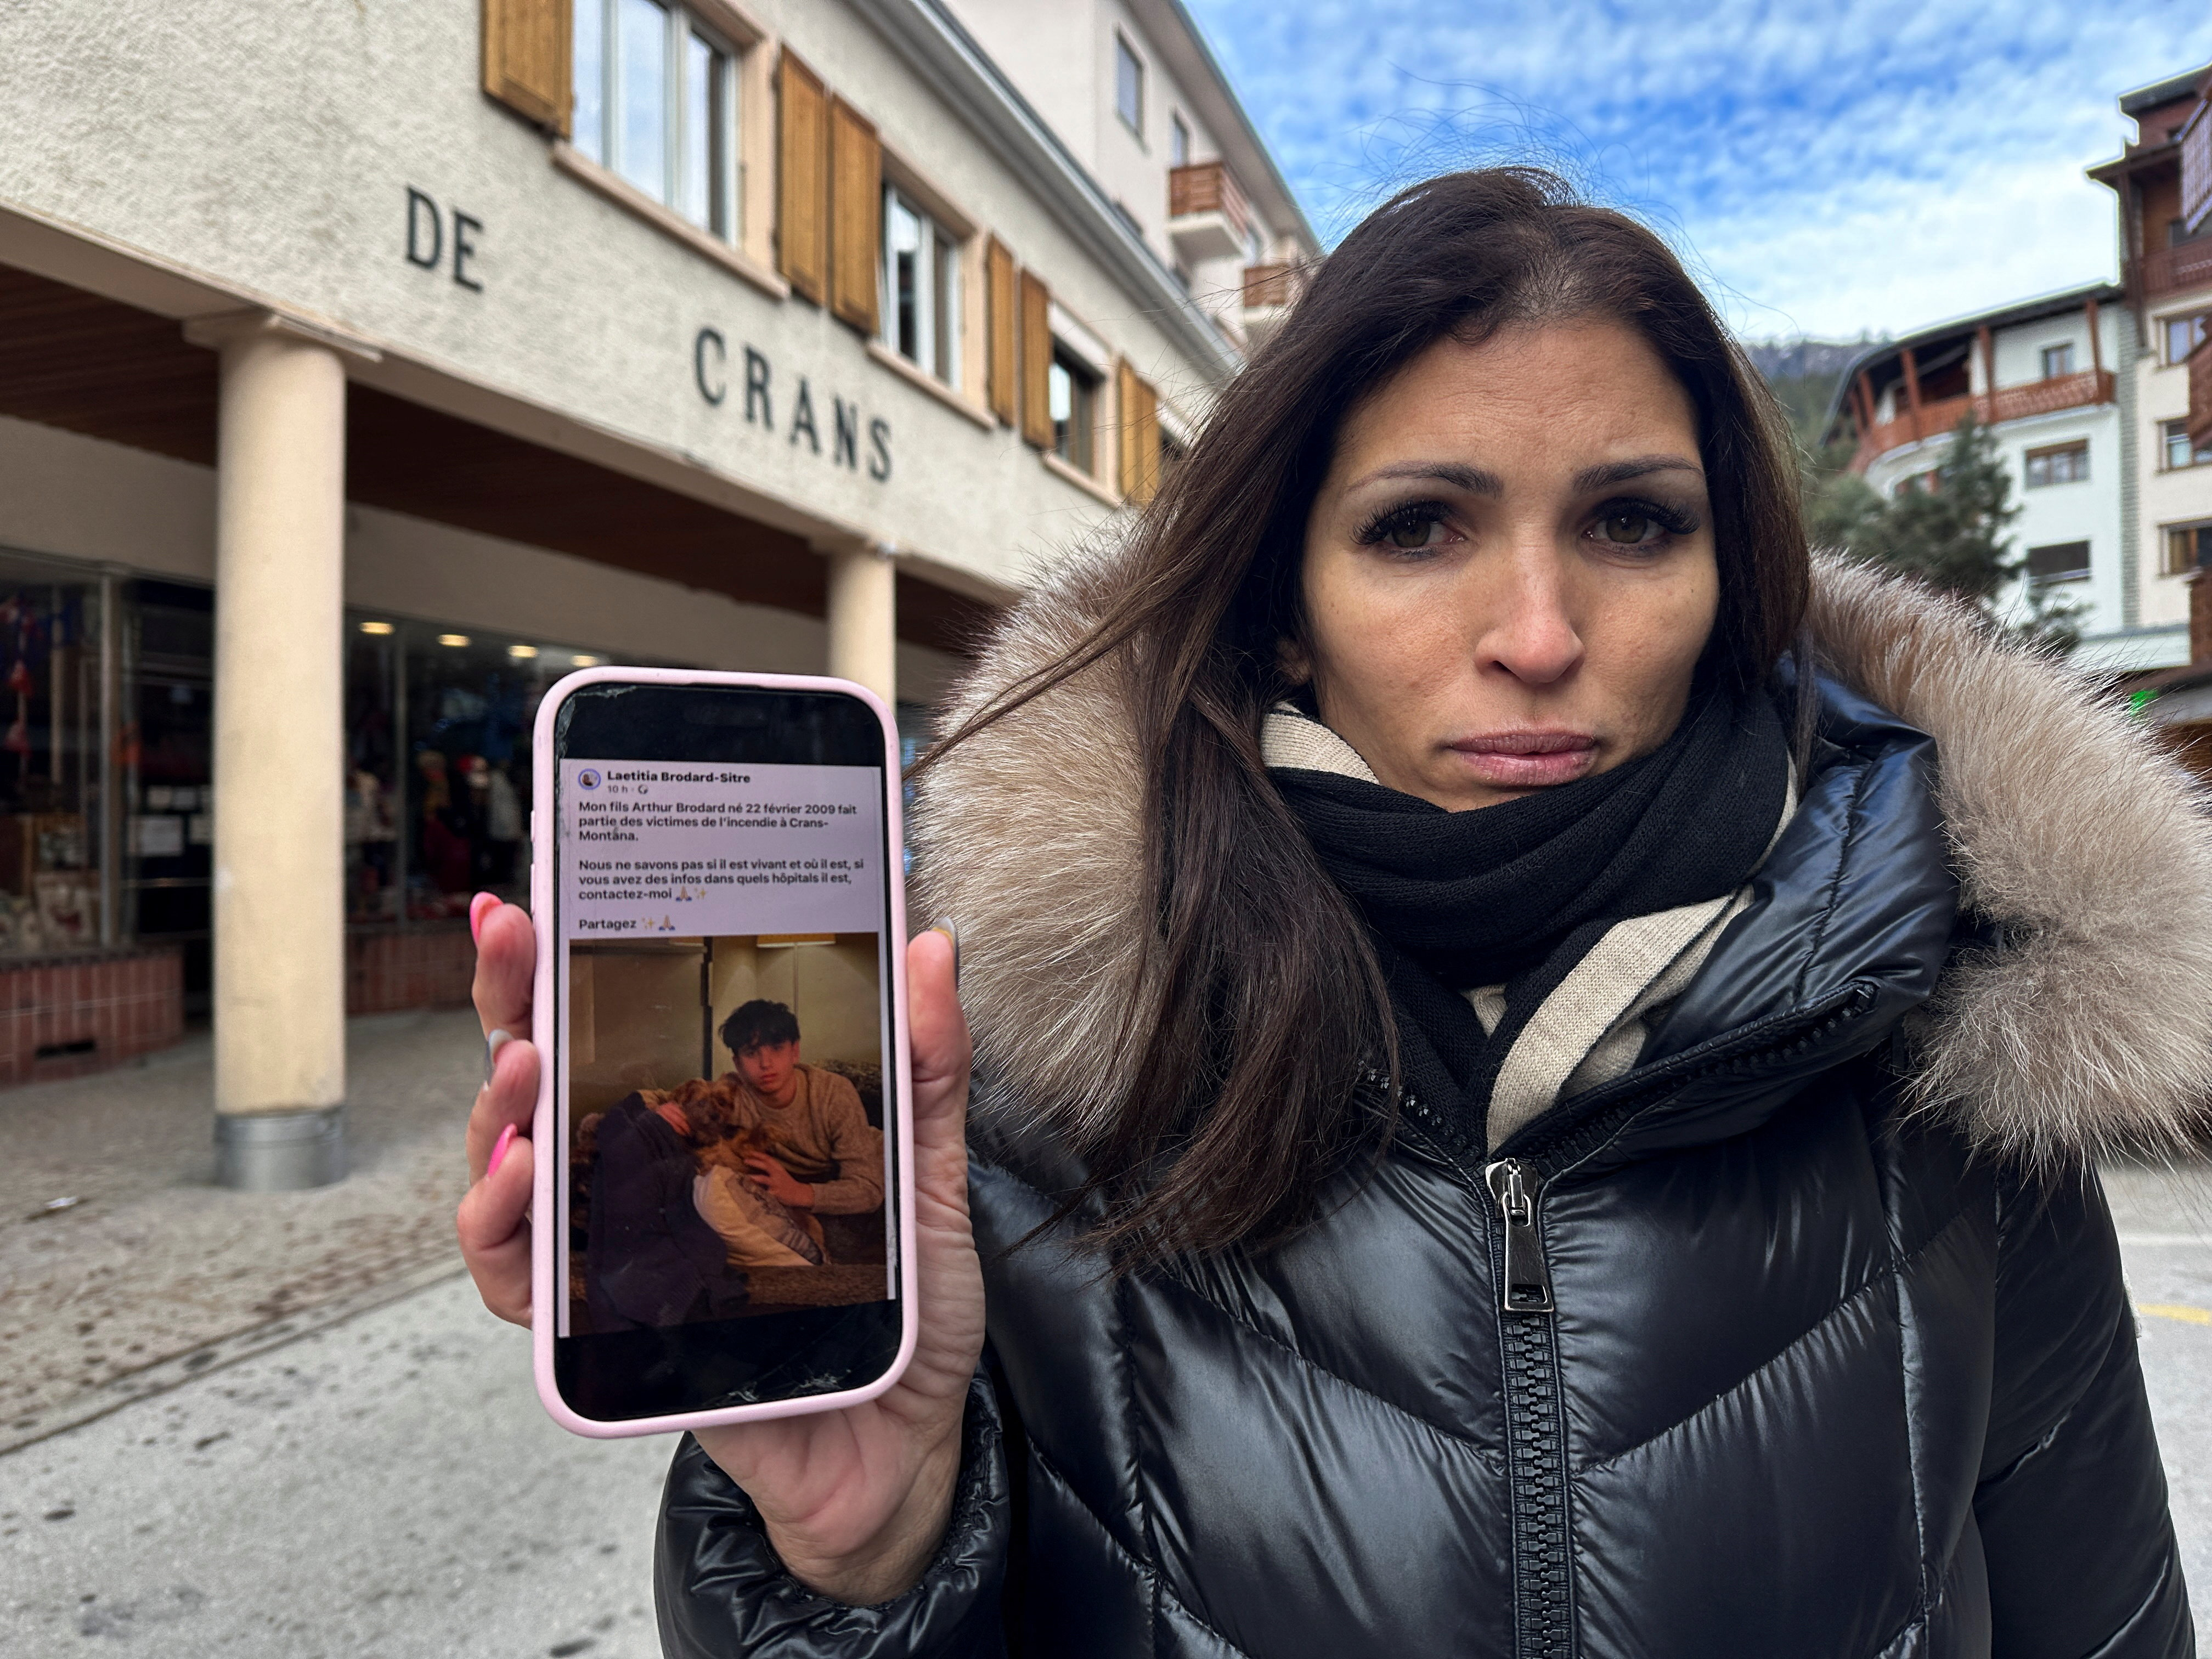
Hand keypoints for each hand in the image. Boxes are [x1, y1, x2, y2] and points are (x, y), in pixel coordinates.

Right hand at [454, 906, 982, 1604]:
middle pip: (544, 1074)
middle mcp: (644, 1178)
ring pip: (511, 1166)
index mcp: (707, 1125)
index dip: (573, 956)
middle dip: (509, 995)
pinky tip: (522, 1182)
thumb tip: (931, 944)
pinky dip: (502, 1229)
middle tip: (509, 933)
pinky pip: (521, 1282)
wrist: (899, 1447)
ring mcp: (616, 1251)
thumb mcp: (926, 1175)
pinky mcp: (607, 1331)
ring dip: (501, 1106)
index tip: (553, 884)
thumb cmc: (901, 1310)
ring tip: (524, 1065)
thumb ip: (926, 1066)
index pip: (619, 1025)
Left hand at [742, 1151, 813, 1208]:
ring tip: (750, 1177)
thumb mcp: (780, 1173)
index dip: (759, 1155)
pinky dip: (761, 1192)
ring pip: (766, 1179)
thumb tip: (756, 1164)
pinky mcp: (776, 1193)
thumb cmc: (787, 1183)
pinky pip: (767, 1193)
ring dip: (758, 1178)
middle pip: (766, 1165)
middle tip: (745, 1160)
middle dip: (755, 1162)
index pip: (768, 1159)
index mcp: (778, 1168)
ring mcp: (777, 1184)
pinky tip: (754, 1193)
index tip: (749, 1152)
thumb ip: (770, 1169)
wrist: (799, 1193)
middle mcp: (777, 1174)